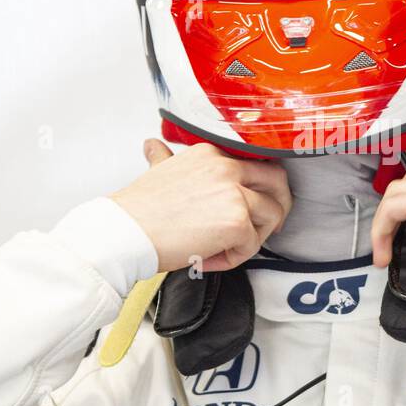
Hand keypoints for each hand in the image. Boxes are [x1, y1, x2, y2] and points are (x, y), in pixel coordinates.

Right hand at [108, 139, 291, 272]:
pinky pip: (251, 244)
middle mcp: (226, 166)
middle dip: (280, 205)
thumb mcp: (157, 171)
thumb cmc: (138, 210)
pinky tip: (207, 258)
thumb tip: (154, 147)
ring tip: (225, 249)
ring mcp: (234, 193)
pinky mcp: (236, 221)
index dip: (262, 186)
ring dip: (254, 237)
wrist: (125, 232)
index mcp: (211, 152)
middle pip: (277, 182)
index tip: (259, 202)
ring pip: (271, 215)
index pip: (256, 163)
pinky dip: (233, 258)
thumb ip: (165, 158)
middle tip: (270, 227)